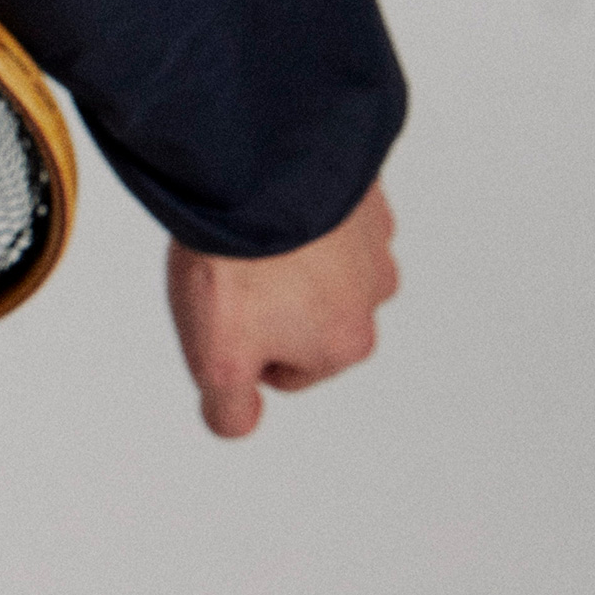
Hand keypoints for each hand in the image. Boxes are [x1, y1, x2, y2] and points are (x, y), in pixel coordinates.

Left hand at [165, 181, 396, 439]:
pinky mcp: (360, 185)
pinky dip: (297, 208)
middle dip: (268, 298)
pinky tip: (266, 197)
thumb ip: (231, 409)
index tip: (225, 312)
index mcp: (347, 344)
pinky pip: (321, 209)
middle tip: (231, 269)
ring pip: (315, 261)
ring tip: (246, 232)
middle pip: (305, 315)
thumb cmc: (241, 269)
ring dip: (283, 251)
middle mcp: (375, 292)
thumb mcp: (219, 362)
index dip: (240, 345)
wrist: (258, 171)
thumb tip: (238, 423)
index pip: (284, 369)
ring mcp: (372, 236)